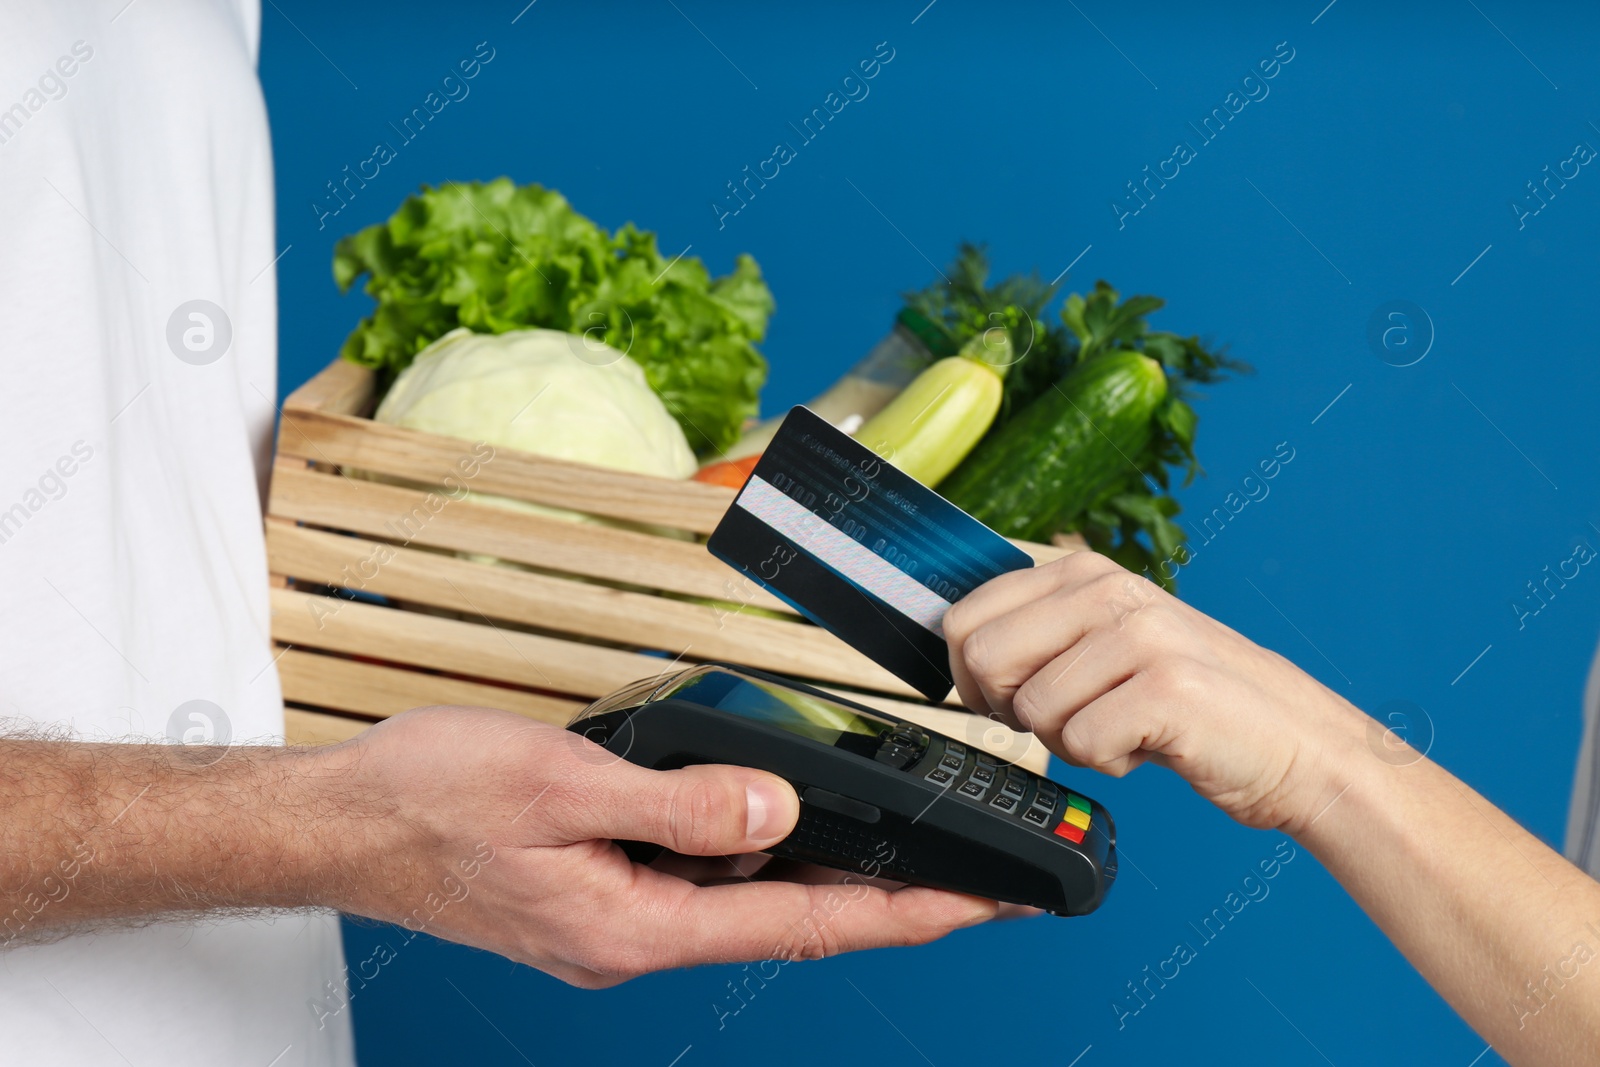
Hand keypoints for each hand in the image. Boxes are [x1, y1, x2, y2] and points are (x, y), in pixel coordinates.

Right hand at [313, 706, 996, 987]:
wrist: (338, 822)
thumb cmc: (427, 803)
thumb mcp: (562, 785)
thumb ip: (681, 803)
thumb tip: (778, 814)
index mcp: (634, 927)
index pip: (799, 926)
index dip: (900, 915)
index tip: (980, 905)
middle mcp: (635, 937)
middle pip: (786, 921)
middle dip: (883, 899)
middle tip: (971, 878)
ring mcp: (617, 918)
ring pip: (743, 899)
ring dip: (819, 875)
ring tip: (898, 845)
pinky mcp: (598, 891)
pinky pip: (697, 878)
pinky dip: (751, 854)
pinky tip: (777, 823)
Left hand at [942, 551, 1369, 832]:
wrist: (1297, 743)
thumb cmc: (1189, 703)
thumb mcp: (1107, 643)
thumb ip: (1040, 633)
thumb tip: (954, 648)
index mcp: (1083, 572)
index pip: (963, 616)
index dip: (970, 676)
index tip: (1010, 700)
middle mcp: (1109, 589)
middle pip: (981, 658)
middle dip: (1012, 709)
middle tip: (1072, 719)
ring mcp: (1139, 634)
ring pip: (1032, 710)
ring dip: (1071, 741)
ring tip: (1125, 728)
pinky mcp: (1166, 687)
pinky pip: (1080, 744)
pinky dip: (1109, 764)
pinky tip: (1151, 746)